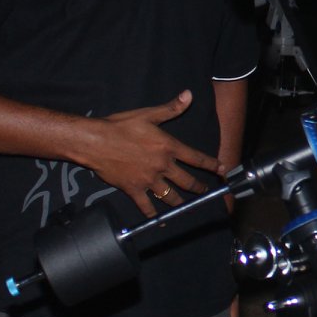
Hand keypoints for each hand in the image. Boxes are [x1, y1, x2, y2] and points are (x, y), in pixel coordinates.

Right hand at [83, 90, 222, 215]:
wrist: (95, 141)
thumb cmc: (120, 126)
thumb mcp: (148, 114)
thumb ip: (171, 108)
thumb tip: (189, 94)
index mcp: (168, 147)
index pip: (196, 158)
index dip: (211, 164)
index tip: (221, 169)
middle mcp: (162, 165)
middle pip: (186, 181)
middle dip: (198, 187)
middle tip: (205, 191)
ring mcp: (149, 180)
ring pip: (170, 196)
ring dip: (180, 202)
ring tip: (186, 205)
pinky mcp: (134, 190)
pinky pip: (147, 207)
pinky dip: (154, 216)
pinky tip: (160, 221)